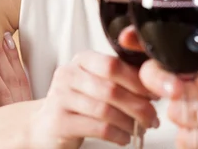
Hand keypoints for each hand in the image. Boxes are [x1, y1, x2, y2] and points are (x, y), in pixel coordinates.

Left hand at [0, 26, 31, 107]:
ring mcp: (7, 108)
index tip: (6, 35)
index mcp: (25, 94)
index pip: (18, 69)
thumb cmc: (29, 123)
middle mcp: (16, 99)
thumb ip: (20, 87)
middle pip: (7, 73)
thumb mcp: (28, 101)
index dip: (12, 52)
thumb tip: (14, 70)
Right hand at [28, 50, 158, 148]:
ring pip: (105, 109)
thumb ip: (118, 79)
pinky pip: (97, 127)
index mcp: (82, 59)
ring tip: (141, 129)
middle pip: (111, 88)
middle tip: (153, 117)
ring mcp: (60, 97)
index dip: (137, 80)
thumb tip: (153, 84)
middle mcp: (69, 74)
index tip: (154, 94)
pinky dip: (117, 134)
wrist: (42, 126)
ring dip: (129, 122)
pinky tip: (125, 138)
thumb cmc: (78, 103)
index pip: (113, 64)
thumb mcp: (95, 84)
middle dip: (138, 105)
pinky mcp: (59, 122)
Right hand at [137, 6, 197, 148]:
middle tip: (179, 89)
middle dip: (161, 81)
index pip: (167, 46)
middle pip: (154, 76)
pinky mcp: (196, 138)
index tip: (130, 36)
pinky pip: (187, 139)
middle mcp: (194, 83)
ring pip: (176, 111)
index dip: (142, 40)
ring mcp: (192, 111)